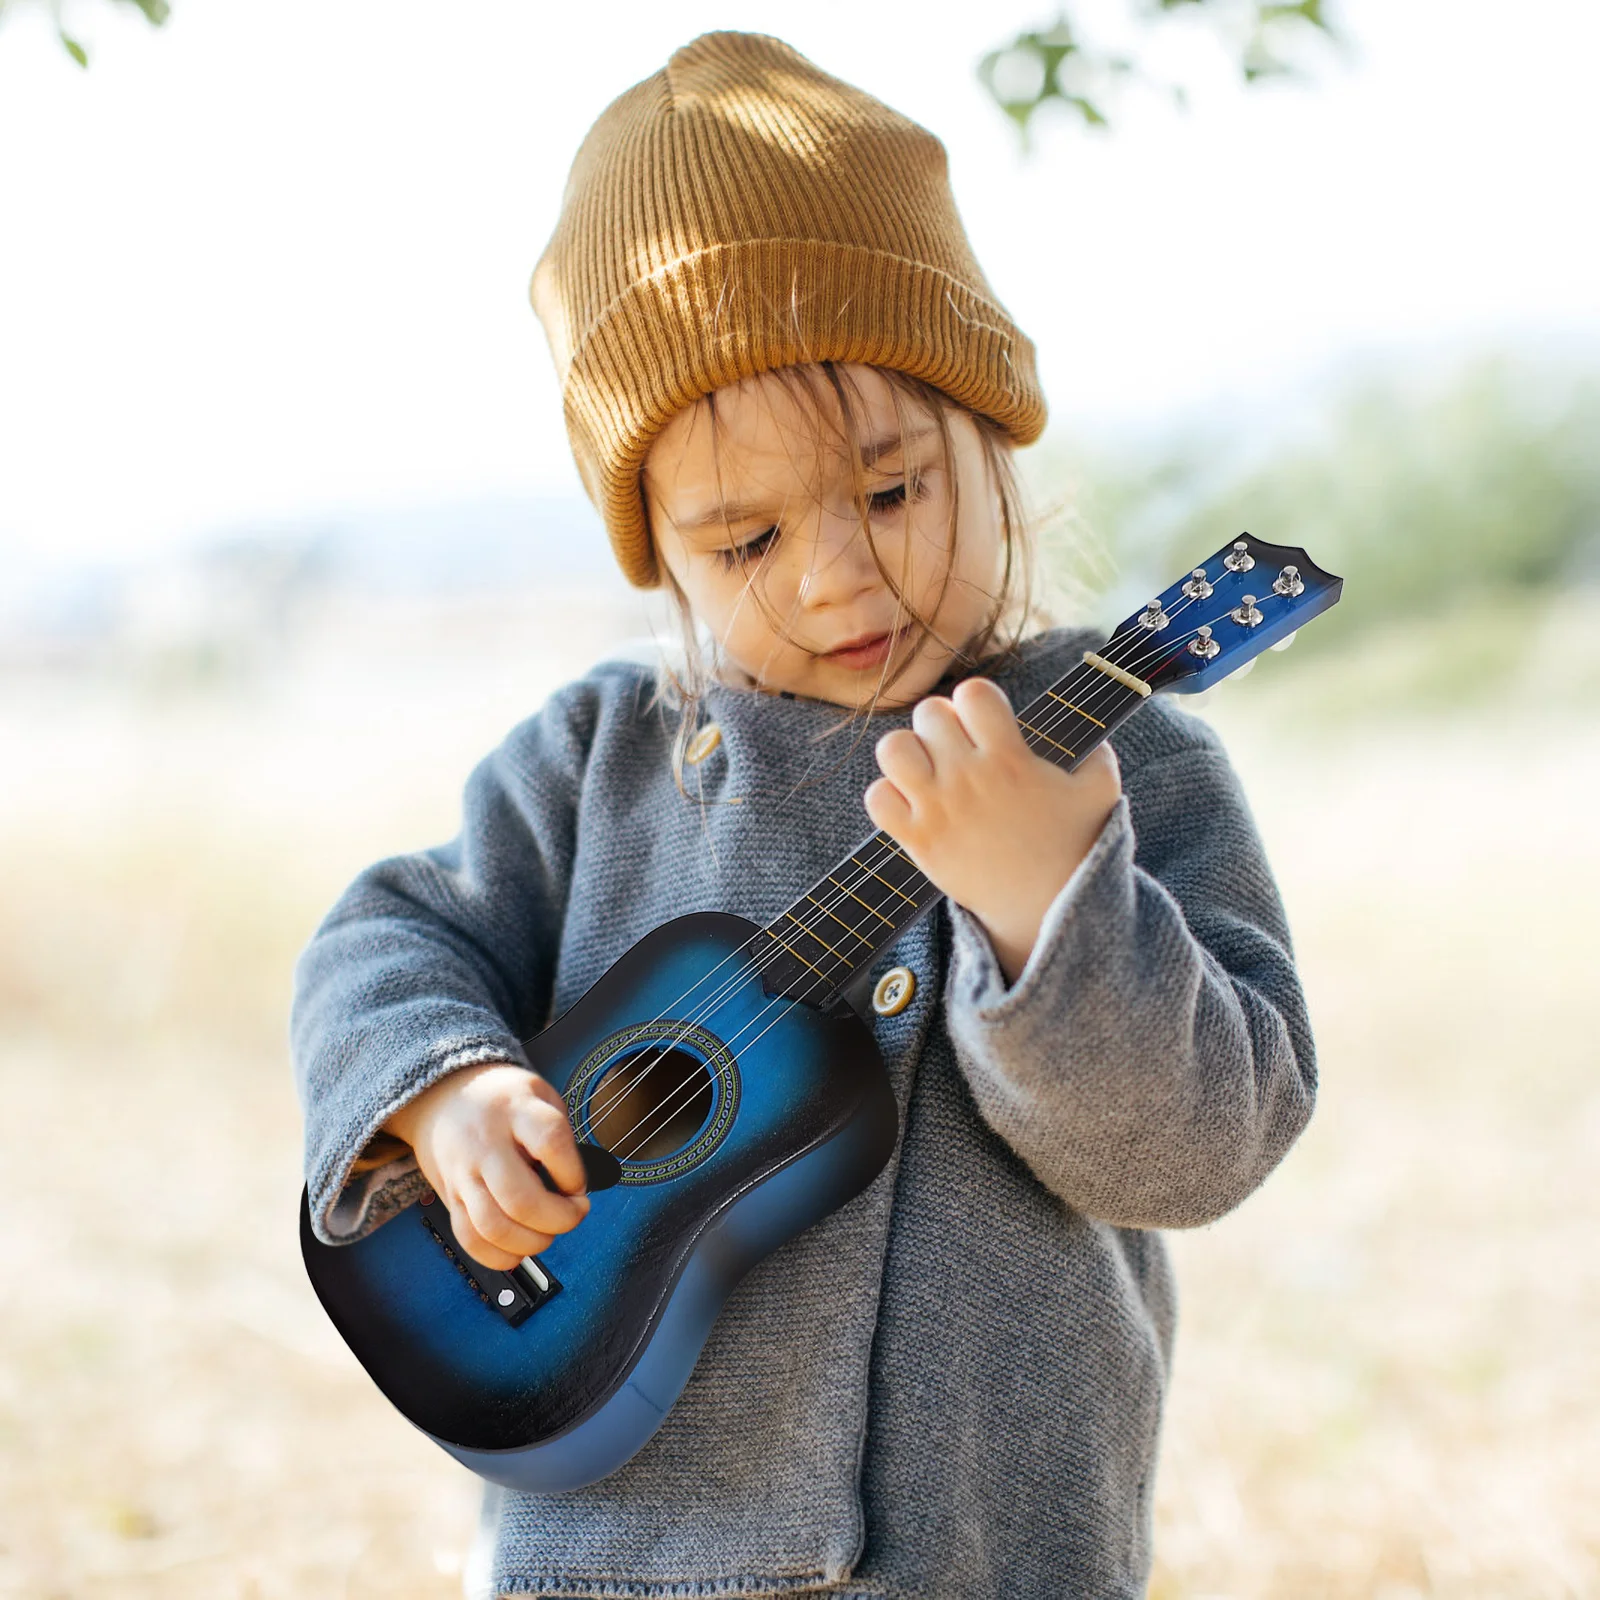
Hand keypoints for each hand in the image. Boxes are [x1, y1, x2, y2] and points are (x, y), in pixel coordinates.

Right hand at [382, 1062, 591, 1270]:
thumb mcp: (541, 1095)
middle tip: (574, 1213)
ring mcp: (462, 1174)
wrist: (444, 1097)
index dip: (574, 1173)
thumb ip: (562, 1137)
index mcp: (515, 1110)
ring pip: (493, 1227)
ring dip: (531, 1243)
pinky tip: (519, 1249)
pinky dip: (499, 1256)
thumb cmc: (504, 1101)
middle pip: (520, 1199)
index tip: (580, 1183)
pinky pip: (469, 1239)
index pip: (550, 1143)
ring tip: (547, 1232)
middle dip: (559, 1219)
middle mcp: (484, 1143)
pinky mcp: (450, 1198)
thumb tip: (580, 1189)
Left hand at [863, 677, 1120, 984]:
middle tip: (956, 749)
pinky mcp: (918, 841)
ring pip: (892, 748)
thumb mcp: (1101, 794)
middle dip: (942, 724)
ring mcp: (939, 809)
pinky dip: (888, 797)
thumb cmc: (1071, 846)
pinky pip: (876, 798)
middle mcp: (969, 779)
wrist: (1042, 909)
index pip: (973, 692)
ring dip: (908, 753)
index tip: (985, 723)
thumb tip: (1092, 735)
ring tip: (927, 771)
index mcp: (1010, 758)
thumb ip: (1099, 755)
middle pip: (928, 713)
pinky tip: (913, 805)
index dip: (976, 700)